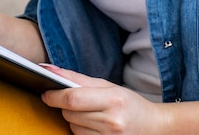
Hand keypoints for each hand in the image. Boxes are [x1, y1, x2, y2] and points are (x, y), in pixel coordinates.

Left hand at [41, 66, 173, 134]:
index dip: (54, 95)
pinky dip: (80, 130)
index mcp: (113, 100)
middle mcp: (111, 122)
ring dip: (73, 119)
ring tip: (90, 114)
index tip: (45, 91)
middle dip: (64, 105)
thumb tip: (51, 70)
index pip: (73, 99)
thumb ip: (80, 79)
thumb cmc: (130, 104)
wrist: (153, 129)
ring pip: (72, 127)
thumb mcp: (109, 86)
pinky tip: (93, 126)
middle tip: (73, 100)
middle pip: (70, 113)